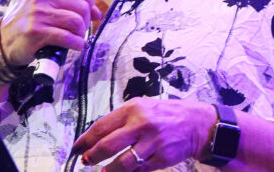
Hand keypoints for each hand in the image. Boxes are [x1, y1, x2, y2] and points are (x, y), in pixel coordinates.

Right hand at [0, 0, 102, 65]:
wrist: (5, 40)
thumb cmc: (30, 20)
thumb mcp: (47, 2)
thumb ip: (71, 2)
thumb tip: (97, 13)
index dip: (91, 0)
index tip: (90, 12)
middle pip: (82, 6)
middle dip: (86, 21)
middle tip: (80, 30)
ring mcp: (38, 13)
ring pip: (77, 22)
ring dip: (81, 33)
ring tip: (76, 37)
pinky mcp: (37, 32)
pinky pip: (68, 37)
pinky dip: (77, 43)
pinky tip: (76, 45)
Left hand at [72, 97, 215, 170]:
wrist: (196, 123)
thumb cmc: (165, 115)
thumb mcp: (142, 108)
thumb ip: (121, 120)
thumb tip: (96, 137)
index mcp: (133, 109)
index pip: (102, 126)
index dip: (86, 140)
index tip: (77, 148)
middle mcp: (142, 124)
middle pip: (108, 146)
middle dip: (92, 157)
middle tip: (86, 161)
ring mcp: (152, 142)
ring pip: (122, 163)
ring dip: (109, 169)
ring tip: (104, 170)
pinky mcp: (161, 158)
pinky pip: (139, 169)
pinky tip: (125, 171)